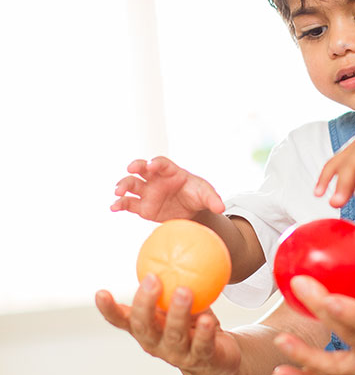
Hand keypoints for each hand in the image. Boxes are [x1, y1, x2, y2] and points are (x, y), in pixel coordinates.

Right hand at [95, 276, 241, 374]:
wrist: (216, 359)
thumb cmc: (192, 324)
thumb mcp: (179, 303)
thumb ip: (170, 283)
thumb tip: (168, 243)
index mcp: (145, 329)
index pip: (121, 320)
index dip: (109, 309)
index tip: (101, 292)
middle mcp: (155, 343)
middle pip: (144, 326)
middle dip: (145, 303)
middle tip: (152, 279)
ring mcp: (177, 354)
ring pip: (174, 335)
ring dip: (178, 312)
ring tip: (184, 291)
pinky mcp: (201, 359)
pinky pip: (202, 345)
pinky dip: (203, 332)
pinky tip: (207, 318)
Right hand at [111, 156, 225, 221]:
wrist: (191, 211)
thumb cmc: (197, 196)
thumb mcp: (207, 196)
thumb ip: (213, 200)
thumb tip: (220, 208)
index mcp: (171, 172)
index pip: (162, 163)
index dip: (156, 163)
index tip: (151, 166)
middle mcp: (155, 179)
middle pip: (141, 168)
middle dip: (136, 166)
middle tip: (131, 169)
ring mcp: (147, 192)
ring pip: (131, 184)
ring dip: (123, 185)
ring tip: (118, 191)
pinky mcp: (142, 206)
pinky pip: (128, 203)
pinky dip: (119, 204)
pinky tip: (114, 207)